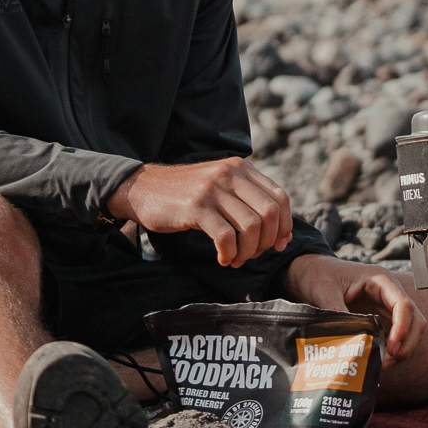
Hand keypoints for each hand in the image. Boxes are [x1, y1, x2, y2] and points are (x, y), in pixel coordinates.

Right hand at [107, 158, 291, 266]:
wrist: (141, 189)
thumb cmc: (185, 195)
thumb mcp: (220, 187)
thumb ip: (248, 200)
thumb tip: (282, 234)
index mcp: (241, 168)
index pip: (280, 197)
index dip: (286, 225)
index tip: (279, 245)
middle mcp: (230, 174)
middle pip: (270, 213)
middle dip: (268, 241)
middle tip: (253, 255)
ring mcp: (213, 189)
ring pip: (250, 226)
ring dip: (247, 251)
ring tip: (235, 259)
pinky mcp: (196, 207)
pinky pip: (226, 236)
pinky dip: (229, 253)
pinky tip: (222, 258)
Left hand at [285, 253, 425, 365]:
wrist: (311, 273)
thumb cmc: (320, 274)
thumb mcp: (324, 290)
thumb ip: (336, 311)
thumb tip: (346, 339)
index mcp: (380, 280)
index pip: (403, 304)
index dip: (402, 327)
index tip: (392, 347)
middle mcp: (389, 294)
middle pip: (415, 320)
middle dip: (407, 342)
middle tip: (390, 360)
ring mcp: (385, 308)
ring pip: (408, 331)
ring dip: (401, 349)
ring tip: (382, 364)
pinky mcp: (379, 320)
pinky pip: (393, 337)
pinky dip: (390, 351)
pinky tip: (377, 360)